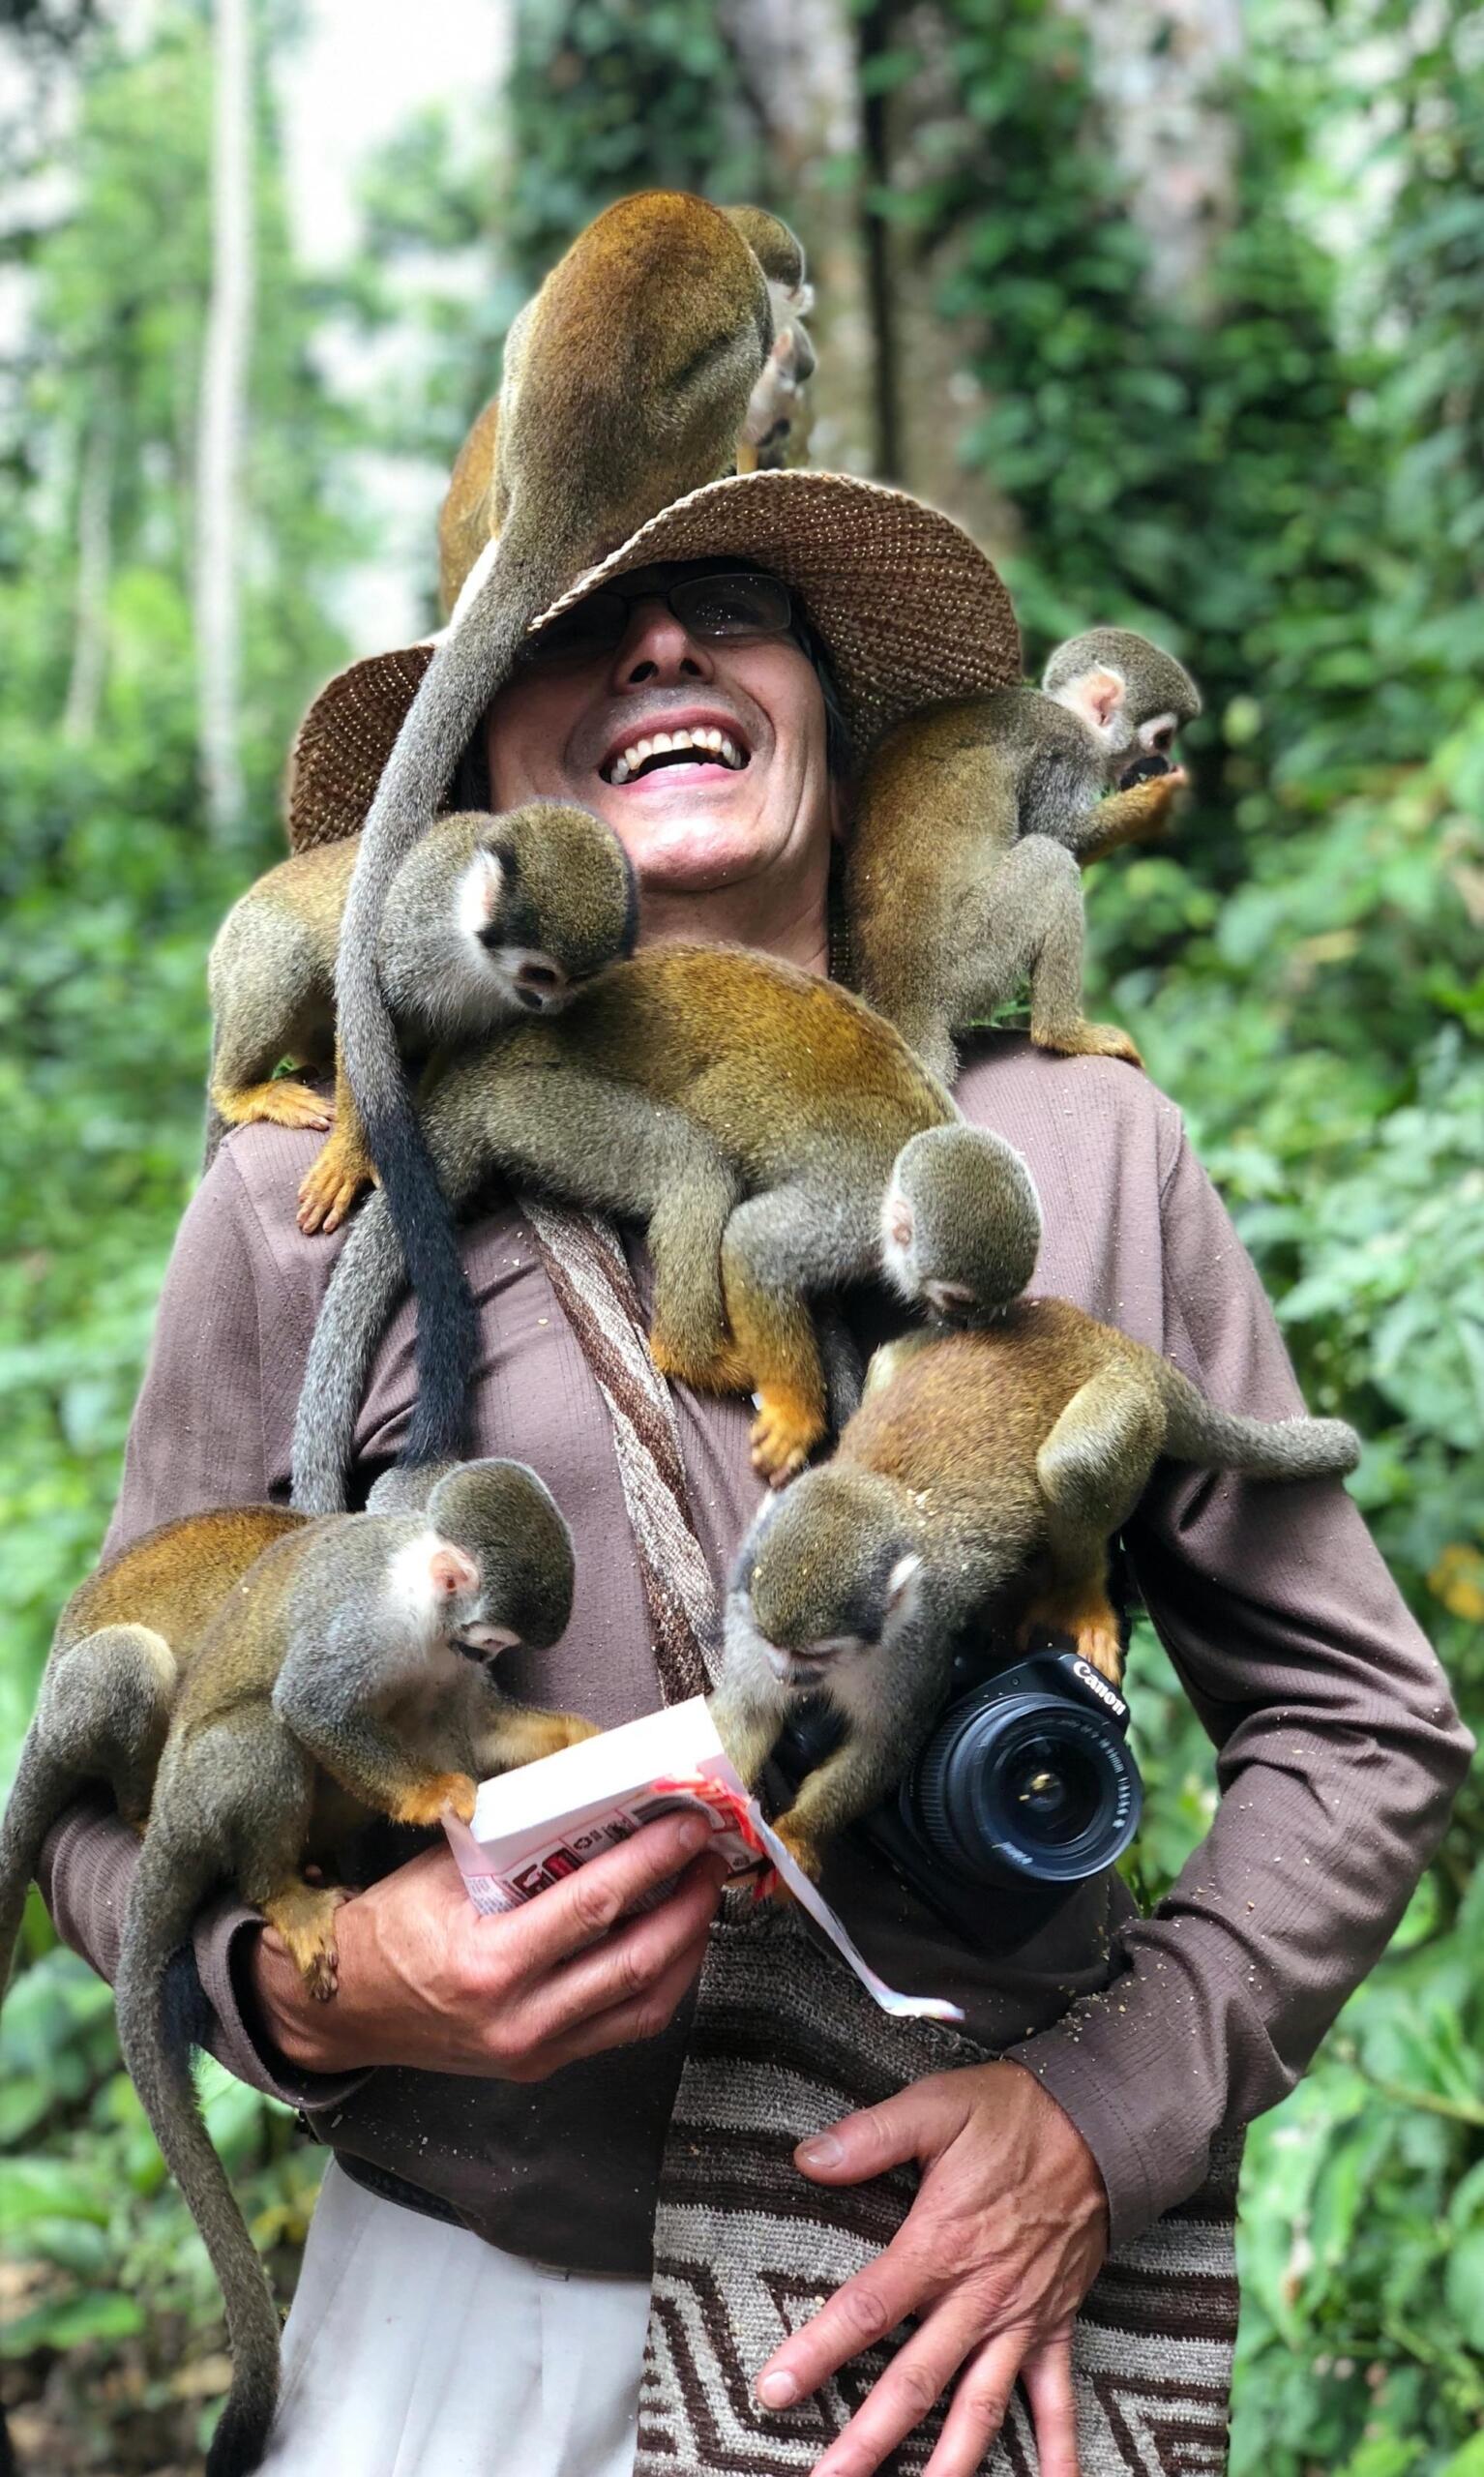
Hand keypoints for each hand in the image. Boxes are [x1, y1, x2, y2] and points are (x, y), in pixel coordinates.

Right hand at [247, 1811, 727, 2081]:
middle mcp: (519, 2019)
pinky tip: (673, 1943)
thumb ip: (517, 1841)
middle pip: (636, 1960)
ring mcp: (534, 2051)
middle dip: (689, 1903)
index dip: (654, 1861)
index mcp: (489, 1963)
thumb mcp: (443, 1868)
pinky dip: (659, 1983)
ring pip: (643, 2004)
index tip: (690, 1823)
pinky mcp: (540, 2065)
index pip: (596, 1905)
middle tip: (712, 1855)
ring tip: (703, 1895)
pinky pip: (622, 2027)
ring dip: (687, 1946)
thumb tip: (595, 1792)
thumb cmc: (389, 1927)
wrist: (341, 2009)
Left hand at [753, 2060, 1107, 2476]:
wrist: (1101, 2126)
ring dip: (948, 2465)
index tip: (773, 2392)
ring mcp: (1019, 2320)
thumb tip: (806, 2158)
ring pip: (978, 2408)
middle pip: (913, 2383)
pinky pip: (1058, 2401)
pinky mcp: (1055, 2325)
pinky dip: (1058, 2452)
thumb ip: (871, 2137)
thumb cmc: (1011, 2114)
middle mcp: (977, 2298)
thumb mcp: (936, 2108)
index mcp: (938, 2246)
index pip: (865, 2311)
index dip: (816, 2353)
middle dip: (868, 2441)